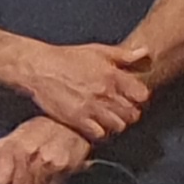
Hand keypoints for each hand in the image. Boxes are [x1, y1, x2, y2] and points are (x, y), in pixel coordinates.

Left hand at [0, 116, 92, 183]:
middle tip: (20, 180)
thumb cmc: (46, 126)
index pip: (0, 179)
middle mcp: (34, 156)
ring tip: (37, 174)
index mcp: (17, 145)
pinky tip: (50, 173)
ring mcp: (51, 164)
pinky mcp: (67, 169)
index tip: (1, 182)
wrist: (76, 123)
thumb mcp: (19, 131)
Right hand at [19, 39, 150, 141]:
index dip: (139, 98)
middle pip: (132, 114)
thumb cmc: (67, 58)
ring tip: (108, 119)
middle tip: (120, 111)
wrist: (39, 68)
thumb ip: (123, 55)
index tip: (132, 98)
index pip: (142, 95)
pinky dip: (99, 132)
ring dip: (116, 124)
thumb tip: (144, 51)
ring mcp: (91, 107)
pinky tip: (94, 125)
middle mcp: (105, 92)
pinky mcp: (77, 119)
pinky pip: (99, 133)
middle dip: (129, 113)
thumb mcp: (98, 50)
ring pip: (118, 125)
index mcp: (113, 75)